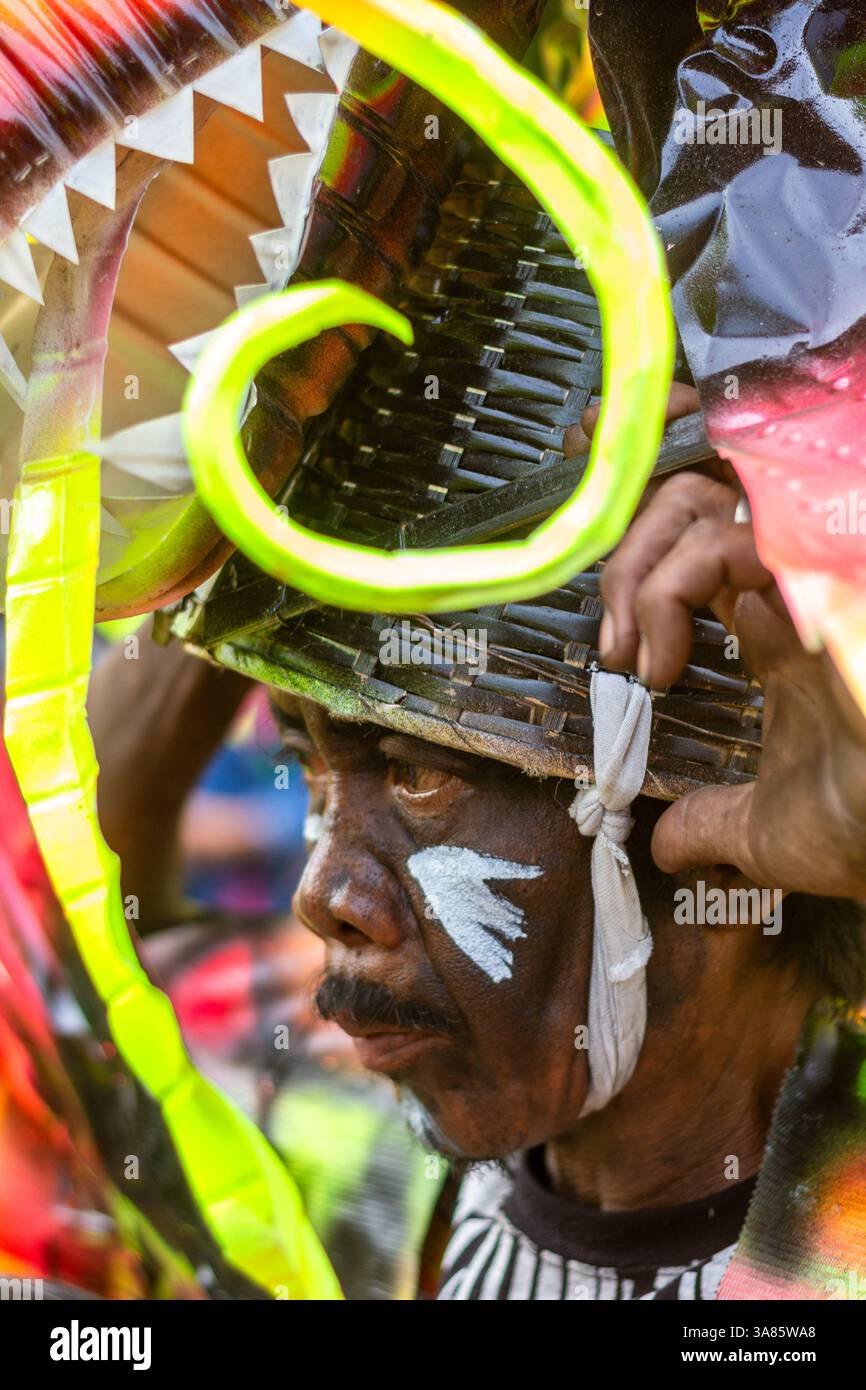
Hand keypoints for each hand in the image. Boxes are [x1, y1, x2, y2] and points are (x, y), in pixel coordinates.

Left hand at [597, 469, 865, 898]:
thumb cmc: (865, 825)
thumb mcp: (769, 831)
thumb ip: (714, 825)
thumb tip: (669, 848)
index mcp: (793, 628)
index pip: (709, 556)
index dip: (648, 587)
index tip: (621, 657)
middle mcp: (803, 588)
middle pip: (702, 505)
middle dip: (632, 558)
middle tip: (613, 642)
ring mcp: (815, 571)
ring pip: (706, 504)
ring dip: (640, 571)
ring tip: (628, 651)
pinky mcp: (827, 566)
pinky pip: (730, 536)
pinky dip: (668, 588)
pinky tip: (661, 660)